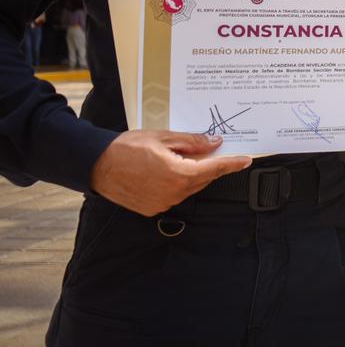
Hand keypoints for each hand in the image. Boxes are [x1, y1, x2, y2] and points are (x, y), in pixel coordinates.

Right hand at [90, 130, 251, 216]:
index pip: (214, 168)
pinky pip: (174, 195)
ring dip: (192, 174)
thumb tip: (215, 142)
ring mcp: (163, 203)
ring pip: (189, 187)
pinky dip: (177, 183)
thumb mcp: (164, 137)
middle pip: (202, 178)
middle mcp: (173, 193)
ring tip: (181, 157)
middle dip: (209, 165)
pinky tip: (168, 170)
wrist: (96, 165)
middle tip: (212, 150)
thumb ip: (193, 142)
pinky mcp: (152, 209)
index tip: (246, 160)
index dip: (231, 163)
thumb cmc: (127, 148)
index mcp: (179, 174)